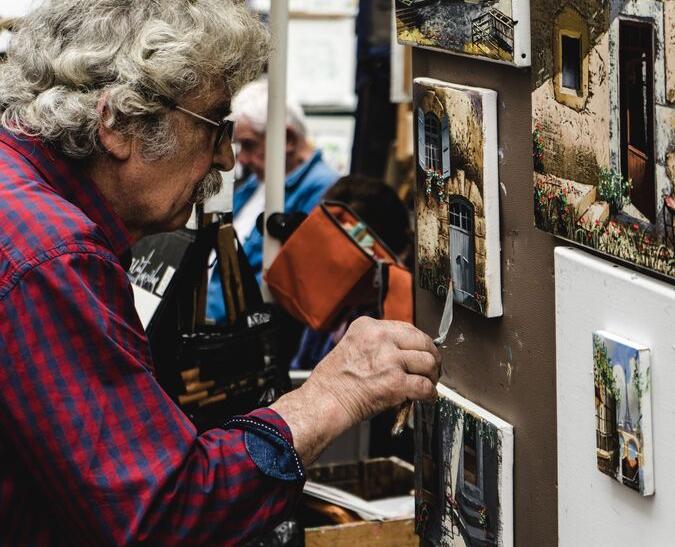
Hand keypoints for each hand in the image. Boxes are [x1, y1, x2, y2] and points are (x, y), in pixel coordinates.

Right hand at [271, 317, 440, 463]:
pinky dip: (430, 394)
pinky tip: (427, 398)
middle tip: (432, 368)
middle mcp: (381, 338)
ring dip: (432, 375)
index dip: (418, 342)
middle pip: (422, 341)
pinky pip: (425, 387)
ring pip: (428, 362)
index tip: (421, 351)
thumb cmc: (333, 380)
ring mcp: (390, 360)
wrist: (324, 401)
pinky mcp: (396, 382)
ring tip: (430, 383)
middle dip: (431, 356)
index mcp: (368, 326)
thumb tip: (405, 352)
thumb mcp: (352, 345)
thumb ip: (378, 344)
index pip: (407, 327)